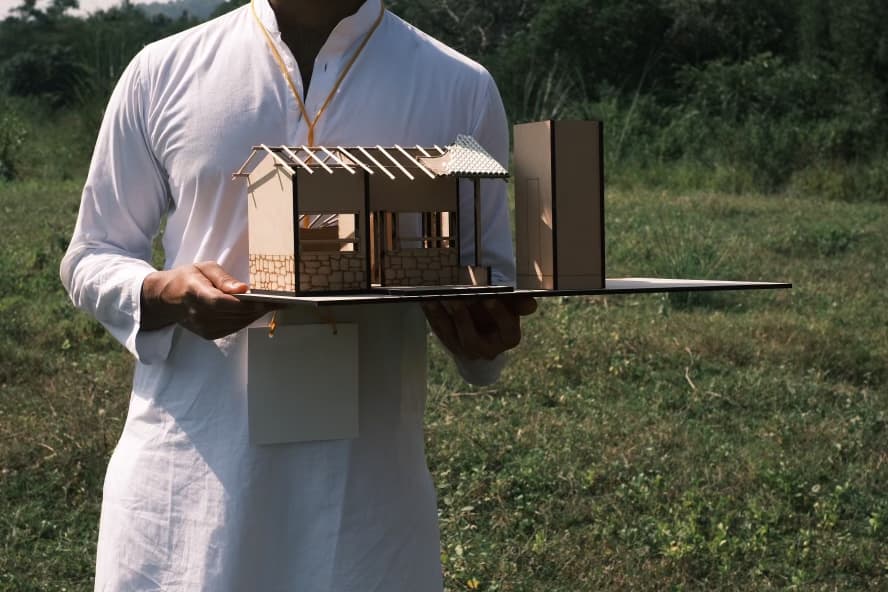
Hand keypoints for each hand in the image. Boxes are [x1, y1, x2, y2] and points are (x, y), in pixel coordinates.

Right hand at [140, 261, 279, 339]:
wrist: (167, 299)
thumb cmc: (188, 278)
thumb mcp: (204, 268)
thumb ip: (223, 279)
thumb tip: (244, 289)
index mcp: (195, 293)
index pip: (222, 302)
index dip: (246, 303)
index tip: (267, 300)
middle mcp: (198, 314)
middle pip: (235, 314)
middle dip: (261, 308)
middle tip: (284, 300)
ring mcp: (203, 327)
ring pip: (238, 323)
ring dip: (258, 314)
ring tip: (276, 304)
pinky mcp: (209, 335)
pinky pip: (234, 327)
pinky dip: (247, 319)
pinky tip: (258, 310)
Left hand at [422, 295, 536, 360]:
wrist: (487, 332)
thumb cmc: (501, 313)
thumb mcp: (513, 307)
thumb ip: (519, 303)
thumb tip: (531, 304)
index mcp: (510, 338)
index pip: (507, 328)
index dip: (499, 314)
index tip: (490, 297)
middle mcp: (488, 350)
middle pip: (473, 338)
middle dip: (463, 317)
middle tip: (456, 297)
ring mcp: (467, 350)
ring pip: (452, 336)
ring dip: (443, 317)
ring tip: (436, 298)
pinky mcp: (451, 345)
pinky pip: (440, 331)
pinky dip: (432, 316)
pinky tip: (426, 301)